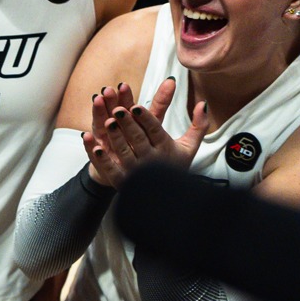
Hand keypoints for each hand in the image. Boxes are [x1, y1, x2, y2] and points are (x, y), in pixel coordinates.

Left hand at [84, 79, 207, 187]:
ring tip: (107, 122)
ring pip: (124, 152)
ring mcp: (136, 171)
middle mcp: (151, 160)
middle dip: (128, 124)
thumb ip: (198, 126)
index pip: (155, 131)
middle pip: (138, 139)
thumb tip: (203, 104)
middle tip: (118, 109)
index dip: (145, 119)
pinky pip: (111, 170)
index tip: (135, 107)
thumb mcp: (189, 147)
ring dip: (115, 138)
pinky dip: (103, 160)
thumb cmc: (174, 166)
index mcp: (166, 149)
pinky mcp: (122, 181)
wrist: (166, 196)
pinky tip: (96, 148)